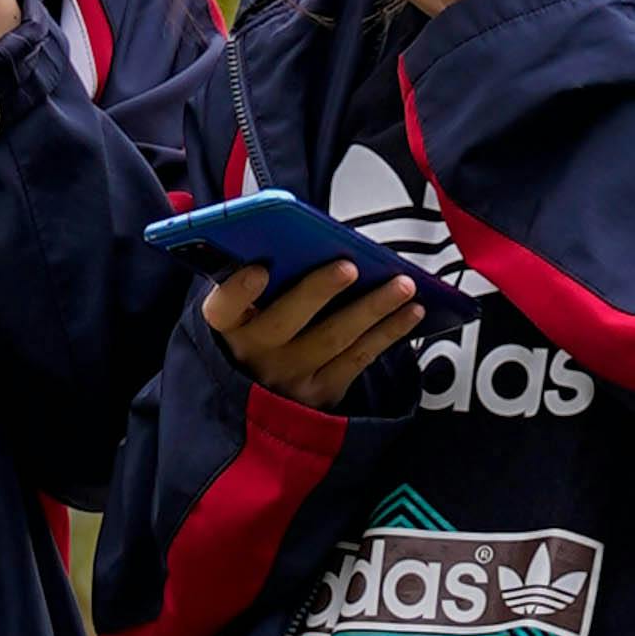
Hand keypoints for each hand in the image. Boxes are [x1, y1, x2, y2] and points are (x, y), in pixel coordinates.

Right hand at [203, 258, 419, 408]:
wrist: (265, 396)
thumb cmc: (261, 329)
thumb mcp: (247, 309)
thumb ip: (265, 282)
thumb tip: (307, 239)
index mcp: (228, 325)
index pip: (223, 308)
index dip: (238, 290)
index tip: (258, 269)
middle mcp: (254, 355)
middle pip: (285, 321)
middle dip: (318, 291)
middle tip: (349, 266)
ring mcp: (289, 379)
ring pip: (333, 338)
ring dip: (372, 308)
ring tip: (403, 284)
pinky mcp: (322, 394)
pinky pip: (359, 358)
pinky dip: (388, 332)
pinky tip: (411, 311)